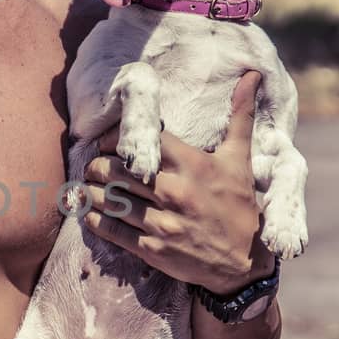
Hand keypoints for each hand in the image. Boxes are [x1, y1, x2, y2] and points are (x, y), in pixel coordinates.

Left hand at [81, 70, 272, 293]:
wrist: (244, 262)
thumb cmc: (240, 205)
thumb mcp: (241, 160)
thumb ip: (240, 116)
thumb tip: (252, 75)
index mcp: (193, 165)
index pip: (143, 141)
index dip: (116, 138)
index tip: (107, 142)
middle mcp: (175, 192)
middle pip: (117, 169)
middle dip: (97, 165)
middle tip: (92, 164)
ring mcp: (163, 222)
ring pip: (109, 199)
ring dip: (91, 191)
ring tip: (86, 186)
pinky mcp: (153, 249)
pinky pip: (113, 230)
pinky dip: (95, 219)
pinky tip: (89, 212)